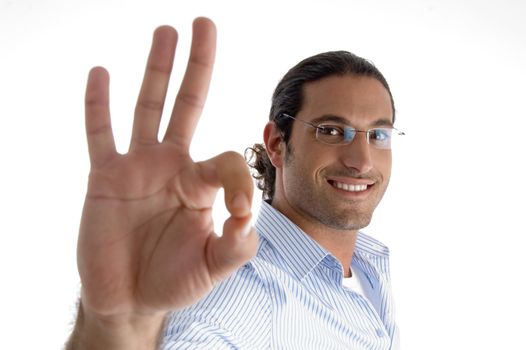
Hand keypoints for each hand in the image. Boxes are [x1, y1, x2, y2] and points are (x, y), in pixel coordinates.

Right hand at [78, 18, 257, 328]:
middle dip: (198, 67)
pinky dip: (98, 105)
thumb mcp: (214, 267)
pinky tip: (101, 74)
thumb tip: (247, 215)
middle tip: (205, 25)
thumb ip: (237, 245)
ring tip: (166, 31)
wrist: (130, 298)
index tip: (237, 213)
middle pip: (188, 105)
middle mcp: (172, 166)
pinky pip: (100, 134)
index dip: (239, 181)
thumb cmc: (174, 281)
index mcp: (202, 184)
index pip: (227, 161)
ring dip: (157, 70)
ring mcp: (138, 167)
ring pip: (148, 108)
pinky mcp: (105, 177)